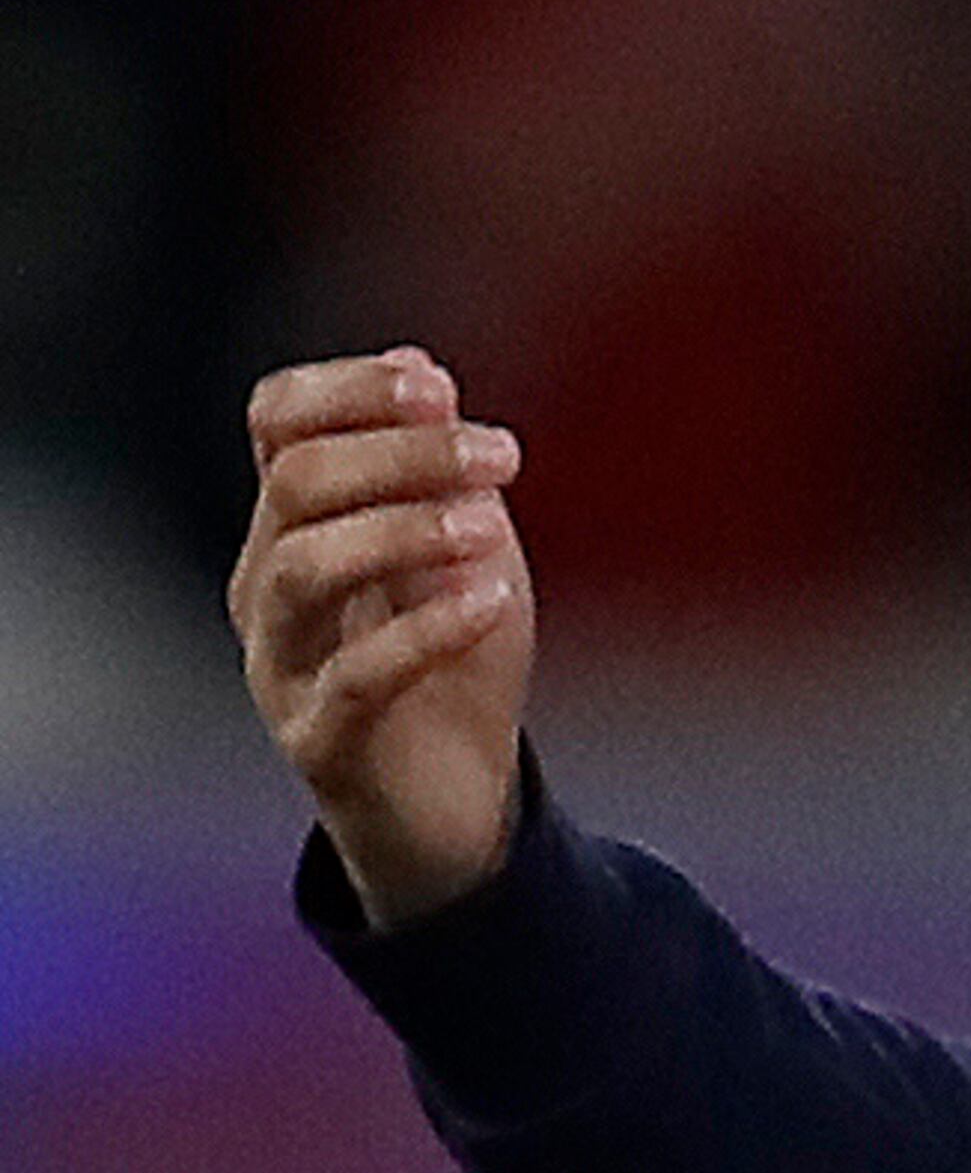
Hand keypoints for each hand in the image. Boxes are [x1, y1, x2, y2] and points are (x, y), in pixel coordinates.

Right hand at [236, 349, 534, 928]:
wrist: (461, 806)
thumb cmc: (457, 665)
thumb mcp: (467, 550)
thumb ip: (441, 469)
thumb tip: (419, 366)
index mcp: (291, 523)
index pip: (278, 420)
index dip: (349, 389)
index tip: (441, 390)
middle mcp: (266, 584)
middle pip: (297, 482)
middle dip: (403, 453)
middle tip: (503, 456)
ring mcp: (281, 665)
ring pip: (303, 566)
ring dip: (404, 529)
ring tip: (490, 528)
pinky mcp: (320, 742)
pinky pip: (355, 675)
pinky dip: (427, 628)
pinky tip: (490, 600)